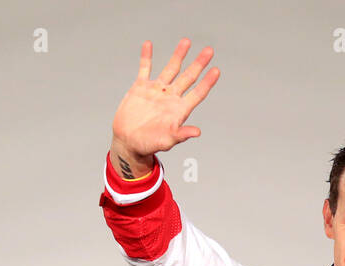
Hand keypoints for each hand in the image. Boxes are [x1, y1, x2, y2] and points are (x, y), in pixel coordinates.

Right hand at [110, 39, 219, 172]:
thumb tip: (197, 132)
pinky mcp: (140, 87)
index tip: (216, 70)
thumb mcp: (167, 140)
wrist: (128, 141)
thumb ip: (181, 134)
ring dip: (178, 55)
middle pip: (188, 77)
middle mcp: (171, 97)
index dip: (207, 82)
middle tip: (209, 51)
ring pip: (170, 68)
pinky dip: (146, 57)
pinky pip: (144, 68)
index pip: (198, 93)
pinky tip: (149, 44)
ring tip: (186, 42)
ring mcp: (156, 90)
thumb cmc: (150, 144)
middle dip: (198, 64)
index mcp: (180, 110)